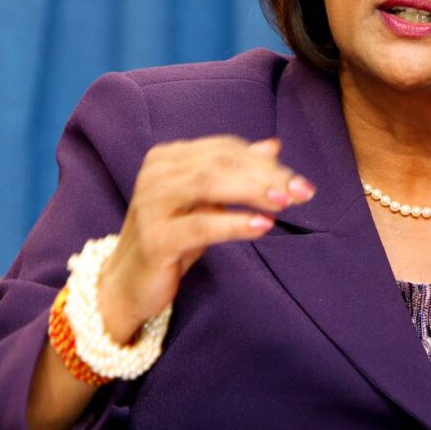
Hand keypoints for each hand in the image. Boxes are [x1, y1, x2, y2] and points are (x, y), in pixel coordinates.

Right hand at [96, 136, 312, 342]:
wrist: (128, 283)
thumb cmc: (172, 237)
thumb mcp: (207, 202)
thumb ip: (236, 172)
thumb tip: (273, 146)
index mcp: (168, 157)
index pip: (225, 149)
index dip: (265, 162)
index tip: (300, 181)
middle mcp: (156, 173)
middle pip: (220, 163)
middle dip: (266, 175)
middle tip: (302, 191)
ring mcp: (151, 204)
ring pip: (209, 185)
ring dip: (253, 191)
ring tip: (286, 203)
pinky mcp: (154, 238)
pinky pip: (201, 224)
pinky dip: (235, 223)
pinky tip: (262, 226)